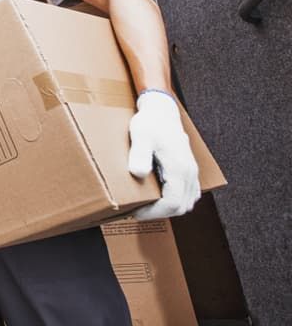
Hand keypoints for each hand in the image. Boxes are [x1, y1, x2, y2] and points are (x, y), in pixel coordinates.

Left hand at [128, 90, 200, 219]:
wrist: (162, 111)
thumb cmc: (151, 122)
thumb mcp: (140, 135)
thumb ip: (139, 154)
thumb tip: (138, 173)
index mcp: (179, 168)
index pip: (172, 203)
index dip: (153, 213)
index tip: (135, 212)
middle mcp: (190, 173)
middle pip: (181, 207)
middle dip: (159, 213)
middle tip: (137, 212)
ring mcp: (192, 172)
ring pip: (187, 202)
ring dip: (168, 209)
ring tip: (146, 206)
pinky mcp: (189, 170)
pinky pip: (189, 194)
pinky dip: (176, 201)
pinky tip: (159, 198)